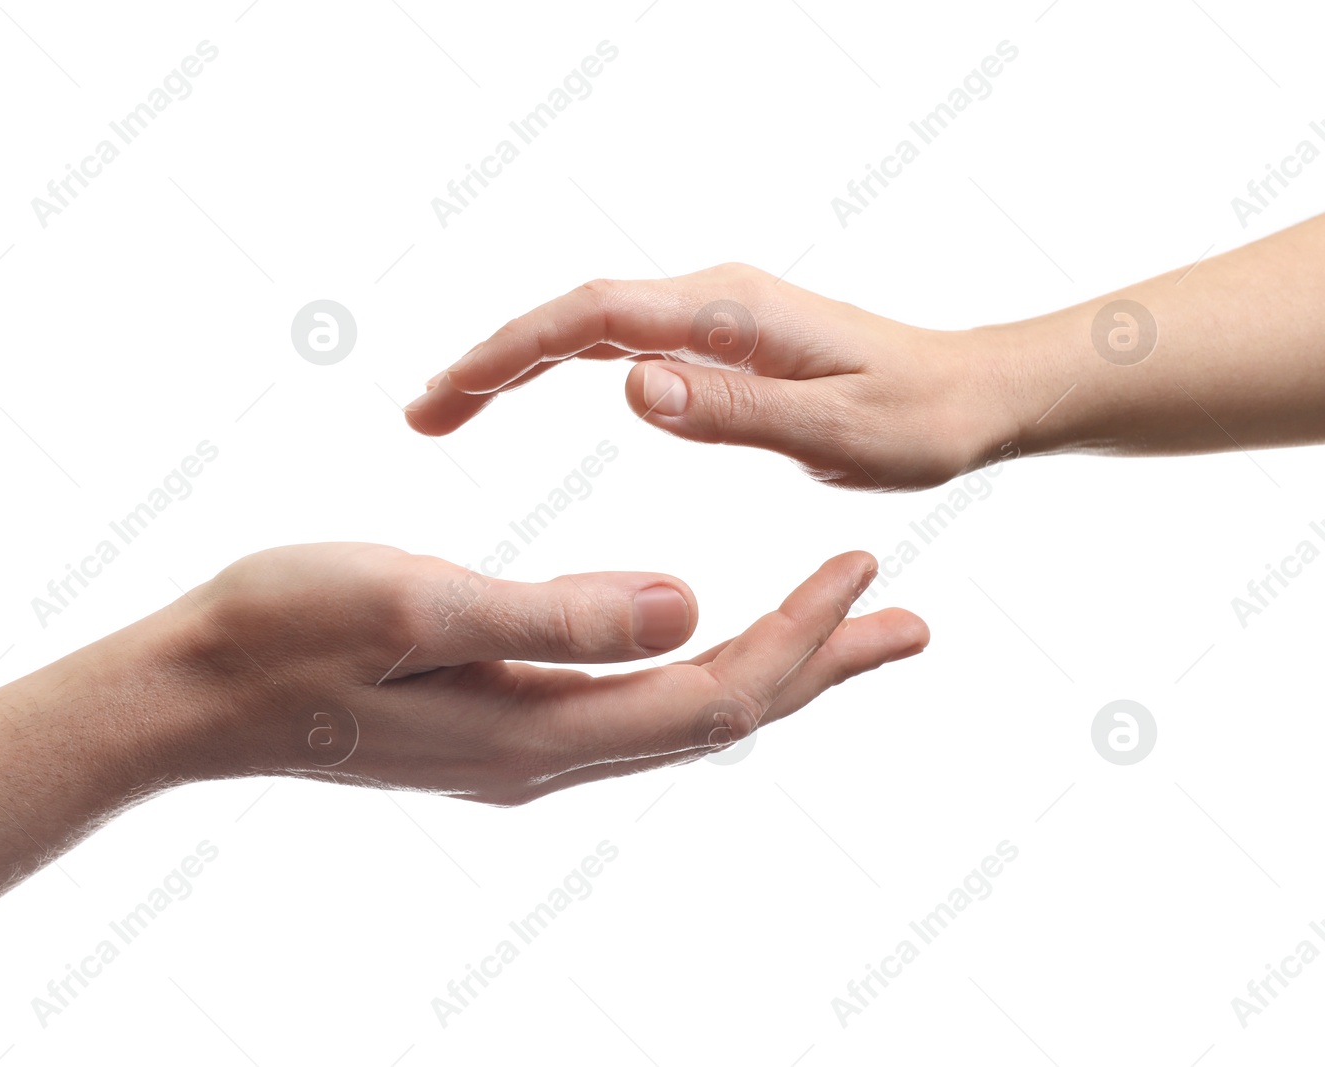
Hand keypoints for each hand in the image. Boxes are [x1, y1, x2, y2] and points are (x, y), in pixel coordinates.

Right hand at [171, 543, 927, 803]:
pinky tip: (699, 635)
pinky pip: (627, 705)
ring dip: (765, 666)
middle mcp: (546, 756)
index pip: (712, 693)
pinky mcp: (492, 723)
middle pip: (717, 717)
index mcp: (538, 730)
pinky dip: (691, 665)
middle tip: (910, 619)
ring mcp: (518, 748)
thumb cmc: (285, 632)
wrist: (190, 691)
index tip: (871, 567)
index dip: (802, 638)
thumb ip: (556, 613)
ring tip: (838, 627)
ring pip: (677, 714)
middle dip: (817, 666)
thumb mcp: (419, 608)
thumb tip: (690, 602)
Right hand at [404, 263, 1020, 490]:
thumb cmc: (922, 420)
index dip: (509, 353)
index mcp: (729, 316)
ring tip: (446, 410)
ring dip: (513, 363)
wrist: (979, 392)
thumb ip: (735, 410)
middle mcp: (711, 304)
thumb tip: (627, 384)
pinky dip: (557, 365)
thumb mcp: (838, 432)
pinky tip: (526, 393)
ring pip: (588, 329)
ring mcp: (712, 320)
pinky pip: (616, 343)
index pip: (593, 319)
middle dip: (489, 360)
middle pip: (573, 316)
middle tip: (420, 415)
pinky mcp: (719, 344)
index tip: (444, 398)